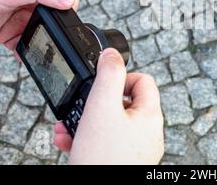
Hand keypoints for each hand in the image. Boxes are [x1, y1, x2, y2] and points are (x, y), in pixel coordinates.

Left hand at [0, 0, 79, 48]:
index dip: (69, 7)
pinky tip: (24, 56)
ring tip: (40, 51)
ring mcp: (16, 15)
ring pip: (41, 31)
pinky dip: (27, 52)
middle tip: (54, 41)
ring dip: (42, 42)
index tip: (64, 23)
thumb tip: (69, 0)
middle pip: (56, 15)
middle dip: (57, 29)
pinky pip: (24, 43)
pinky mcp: (5, 31)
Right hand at [53, 48, 163, 164]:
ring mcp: (136, 150)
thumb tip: (112, 53)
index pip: (143, 80)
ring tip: (66, 127)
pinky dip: (87, 139)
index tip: (101, 84)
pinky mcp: (122, 163)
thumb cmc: (103, 158)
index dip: (121, 77)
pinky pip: (106, 144)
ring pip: (110, 125)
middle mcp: (147, 133)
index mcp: (149, 115)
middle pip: (123, 103)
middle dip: (95, 103)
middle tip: (79, 107)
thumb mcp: (102, 107)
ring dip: (86, 121)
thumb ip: (108, 75)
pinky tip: (67, 142)